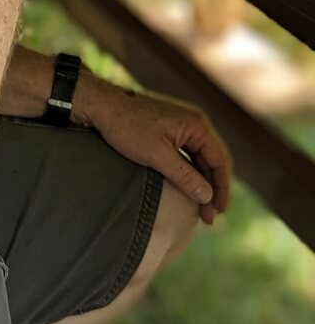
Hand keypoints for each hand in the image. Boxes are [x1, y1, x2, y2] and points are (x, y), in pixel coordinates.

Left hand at [76, 75, 231, 224]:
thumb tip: (207, 196)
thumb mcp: (157, 155)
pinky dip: (189, 173)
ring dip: (201, 183)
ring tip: (200, 208)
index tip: (218, 212)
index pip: (219, 160)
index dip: (221, 188)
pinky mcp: (168, 131)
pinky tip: (187, 189)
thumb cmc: (128, 128)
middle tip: (209, 217)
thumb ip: (184, 176)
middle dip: (212, 189)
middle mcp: (192, 124)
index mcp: (196, 125)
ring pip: (198, 159)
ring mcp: (180, 127)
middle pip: (211, 161)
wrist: (102, 106)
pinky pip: (186, 155)